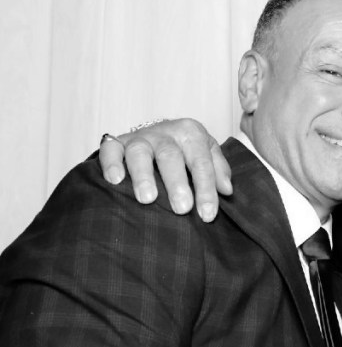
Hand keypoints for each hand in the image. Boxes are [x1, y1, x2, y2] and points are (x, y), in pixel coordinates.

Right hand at [98, 118, 229, 221]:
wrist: (158, 132)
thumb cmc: (186, 150)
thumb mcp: (207, 154)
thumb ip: (219, 170)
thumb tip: (226, 190)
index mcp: (191, 134)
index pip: (201, 162)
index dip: (206, 189)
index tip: (207, 214)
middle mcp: (166, 133)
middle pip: (171, 156)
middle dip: (177, 183)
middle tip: (182, 208)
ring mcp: (140, 137)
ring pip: (140, 152)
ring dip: (144, 175)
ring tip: (147, 199)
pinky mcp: (117, 142)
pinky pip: (111, 149)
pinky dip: (112, 163)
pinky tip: (115, 180)